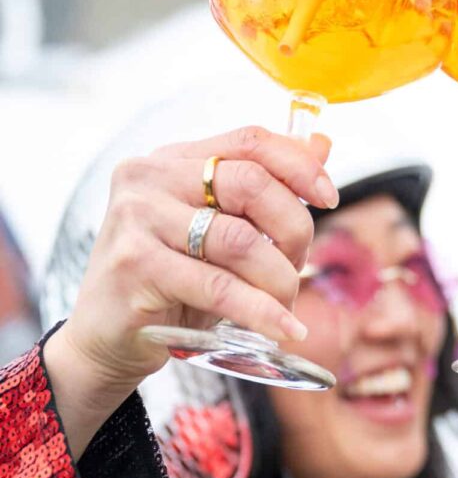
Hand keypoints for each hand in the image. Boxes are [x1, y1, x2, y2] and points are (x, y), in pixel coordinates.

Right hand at [44, 125, 336, 455]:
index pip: (250, 141)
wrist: (105, 336)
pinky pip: (220, 288)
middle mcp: (150, 178)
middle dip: (294, 229)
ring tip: (287, 302)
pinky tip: (286, 328)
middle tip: (301, 264)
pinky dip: (262, 312)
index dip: (300, 165)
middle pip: (252, 184)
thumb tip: (323, 145)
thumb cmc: (172, 277)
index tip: (331, 198)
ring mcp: (137, 220)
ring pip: (241, 241)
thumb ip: (266, 185)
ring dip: (280, 278)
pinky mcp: (135, 267)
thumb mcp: (218, 227)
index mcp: (173, 159)